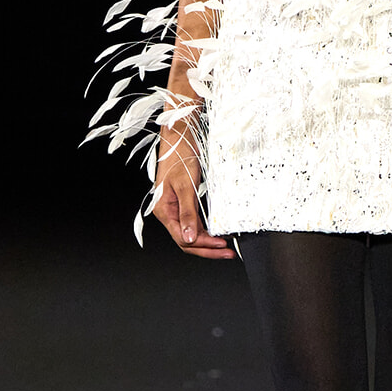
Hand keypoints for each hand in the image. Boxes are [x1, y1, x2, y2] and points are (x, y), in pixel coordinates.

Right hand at [151, 127, 234, 259]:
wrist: (180, 137)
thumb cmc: (179, 157)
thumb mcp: (186, 186)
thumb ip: (188, 213)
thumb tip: (189, 237)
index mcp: (164, 210)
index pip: (183, 239)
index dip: (203, 245)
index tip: (221, 245)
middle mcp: (168, 212)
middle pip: (187, 240)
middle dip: (207, 249)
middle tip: (227, 252)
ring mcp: (176, 208)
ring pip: (191, 233)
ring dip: (207, 242)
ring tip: (225, 247)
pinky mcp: (184, 202)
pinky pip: (194, 222)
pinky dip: (206, 230)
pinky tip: (217, 233)